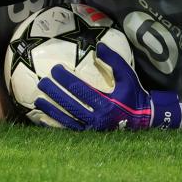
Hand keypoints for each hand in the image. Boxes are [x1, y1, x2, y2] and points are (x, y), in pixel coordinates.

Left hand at [34, 43, 181, 130]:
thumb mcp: (127, 76)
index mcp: (107, 104)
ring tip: (38, 100)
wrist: (143, 119)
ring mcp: (92, 130)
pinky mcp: (89, 135)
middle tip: (42, 82)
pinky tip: (43, 119)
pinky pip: (68, 131)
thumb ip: (114, 61)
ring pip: (67, 120)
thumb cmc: (133, 94)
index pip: (80, 89)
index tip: (55, 69)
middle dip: (54, 93)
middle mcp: (98, 119)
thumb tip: (99, 46)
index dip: (65, 79)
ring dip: (51, 110)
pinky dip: (55, 126)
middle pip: (70, 105)